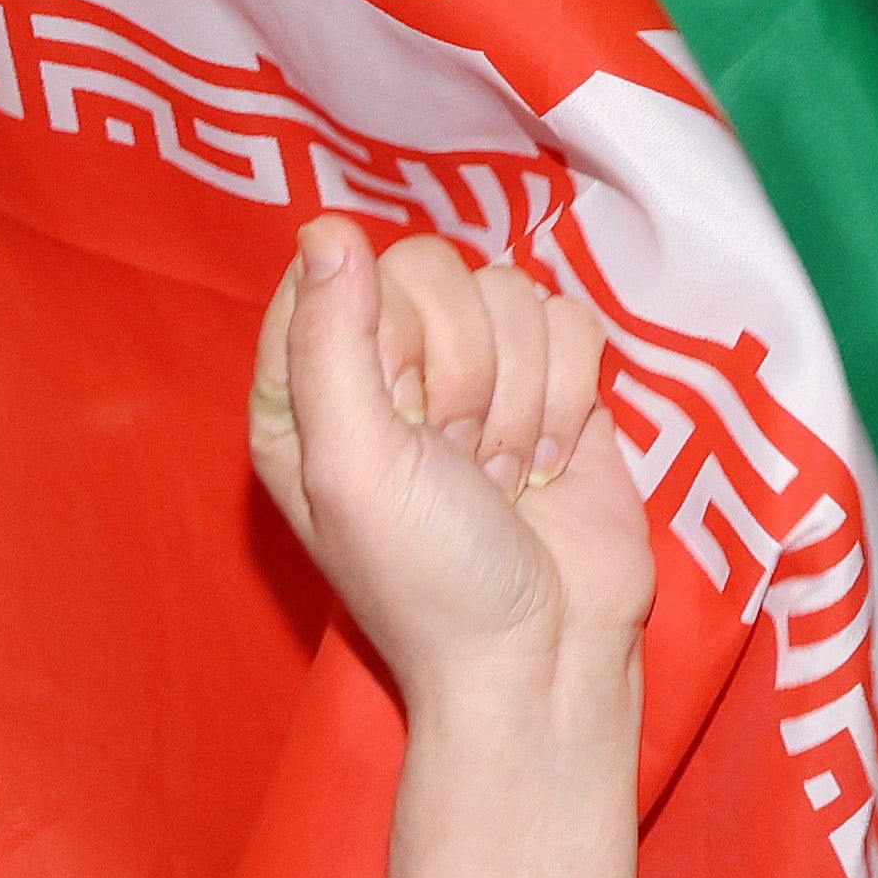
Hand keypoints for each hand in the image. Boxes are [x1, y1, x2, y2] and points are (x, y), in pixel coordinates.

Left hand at [238, 227, 652, 707]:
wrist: (543, 652)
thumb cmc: (428, 579)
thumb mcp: (352, 465)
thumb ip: (331, 339)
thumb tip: (325, 225)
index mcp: (305, 391)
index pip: (331, 272)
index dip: (378, 335)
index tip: (395, 414)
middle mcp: (385, 369)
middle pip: (430, 267)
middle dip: (456, 371)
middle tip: (452, 460)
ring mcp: (476, 371)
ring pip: (509, 290)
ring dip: (515, 396)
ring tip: (498, 479)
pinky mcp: (554, 382)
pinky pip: (571, 319)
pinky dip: (567, 396)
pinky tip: (543, 466)